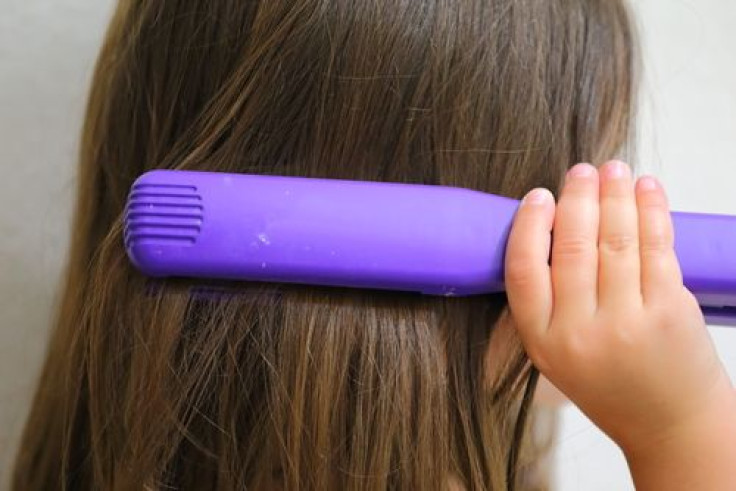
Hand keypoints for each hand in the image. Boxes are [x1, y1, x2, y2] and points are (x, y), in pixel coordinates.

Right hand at [503, 160, 734, 453]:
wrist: (670, 425)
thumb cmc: (610, 385)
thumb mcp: (557, 357)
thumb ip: (548, 305)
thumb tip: (549, 230)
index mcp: (543, 341)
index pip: (523, 270)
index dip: (529, 226)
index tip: (537, 196)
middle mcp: (580, 332)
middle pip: (573, 247)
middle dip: (577, 198)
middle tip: (581, 170)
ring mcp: (627, 322)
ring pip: (615, 241)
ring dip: (614, 195)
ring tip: (614, 168)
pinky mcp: (669, 311)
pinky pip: (655, 248)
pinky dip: (651, 211)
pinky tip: (646, 188)